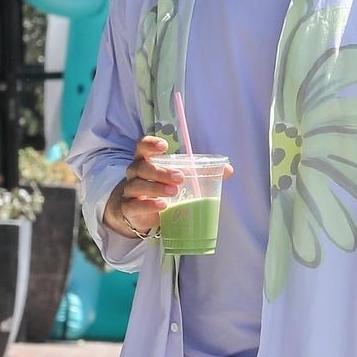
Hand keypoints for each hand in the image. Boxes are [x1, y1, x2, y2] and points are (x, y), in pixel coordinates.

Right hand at [102, 136, 225, 239]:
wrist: (139, 212)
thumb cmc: (161, 188)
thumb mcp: (179, 178)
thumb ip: (202, 172)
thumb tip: (228, 170)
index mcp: (146, 160)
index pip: (142, 147)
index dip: (150, 144)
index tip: (164, 146)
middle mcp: (134, 173)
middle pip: (142, 167)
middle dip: (161, 171)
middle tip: (180, 177)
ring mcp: (129, 191)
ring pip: (137, 185)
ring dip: (156, 188)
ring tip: (174, 192)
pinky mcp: (128, 208)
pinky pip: (134, 205)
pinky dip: (148, 205)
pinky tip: (162, 206)